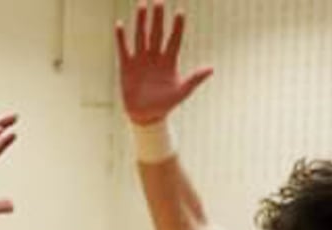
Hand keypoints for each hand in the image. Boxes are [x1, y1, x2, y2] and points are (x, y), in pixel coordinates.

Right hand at [115, 0, 213, 124]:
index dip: (177, 27)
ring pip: (141, 36)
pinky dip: (121, 38)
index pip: (174, 39)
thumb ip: (194, 79)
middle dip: (158, 18)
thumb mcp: (182, 92)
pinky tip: (120, 25)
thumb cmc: (165, 104)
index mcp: (169, 61)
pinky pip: (124, 49)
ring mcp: (141, 60)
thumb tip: (211, 69)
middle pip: (157, 33)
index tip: (180, 12)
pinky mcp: (127, 66)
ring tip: (142, 5)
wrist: (146, 115)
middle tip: (159, 1)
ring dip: (141, 22)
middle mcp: (155, 56)